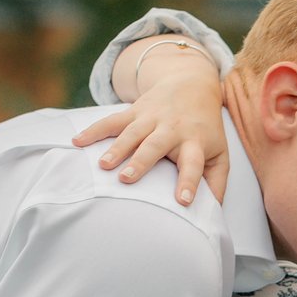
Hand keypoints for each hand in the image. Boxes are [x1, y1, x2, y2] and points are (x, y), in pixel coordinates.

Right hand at [74, 62, 228, 206]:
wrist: (192, 84)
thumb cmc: (205, 129)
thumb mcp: (219, 153)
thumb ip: (217, 183)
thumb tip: (213, 213)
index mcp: (195, 142)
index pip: (193, 164)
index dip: (189, 182)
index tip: (183, 201)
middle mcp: (172, 129)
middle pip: (155, 145)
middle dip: (140, 162)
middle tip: (127, 178)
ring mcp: (151, 118)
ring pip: (131, 133)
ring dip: (116, 148)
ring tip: (102, 165)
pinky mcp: (134, 112)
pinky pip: (111, 121)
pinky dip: (93, 131)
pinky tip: (77, 141)